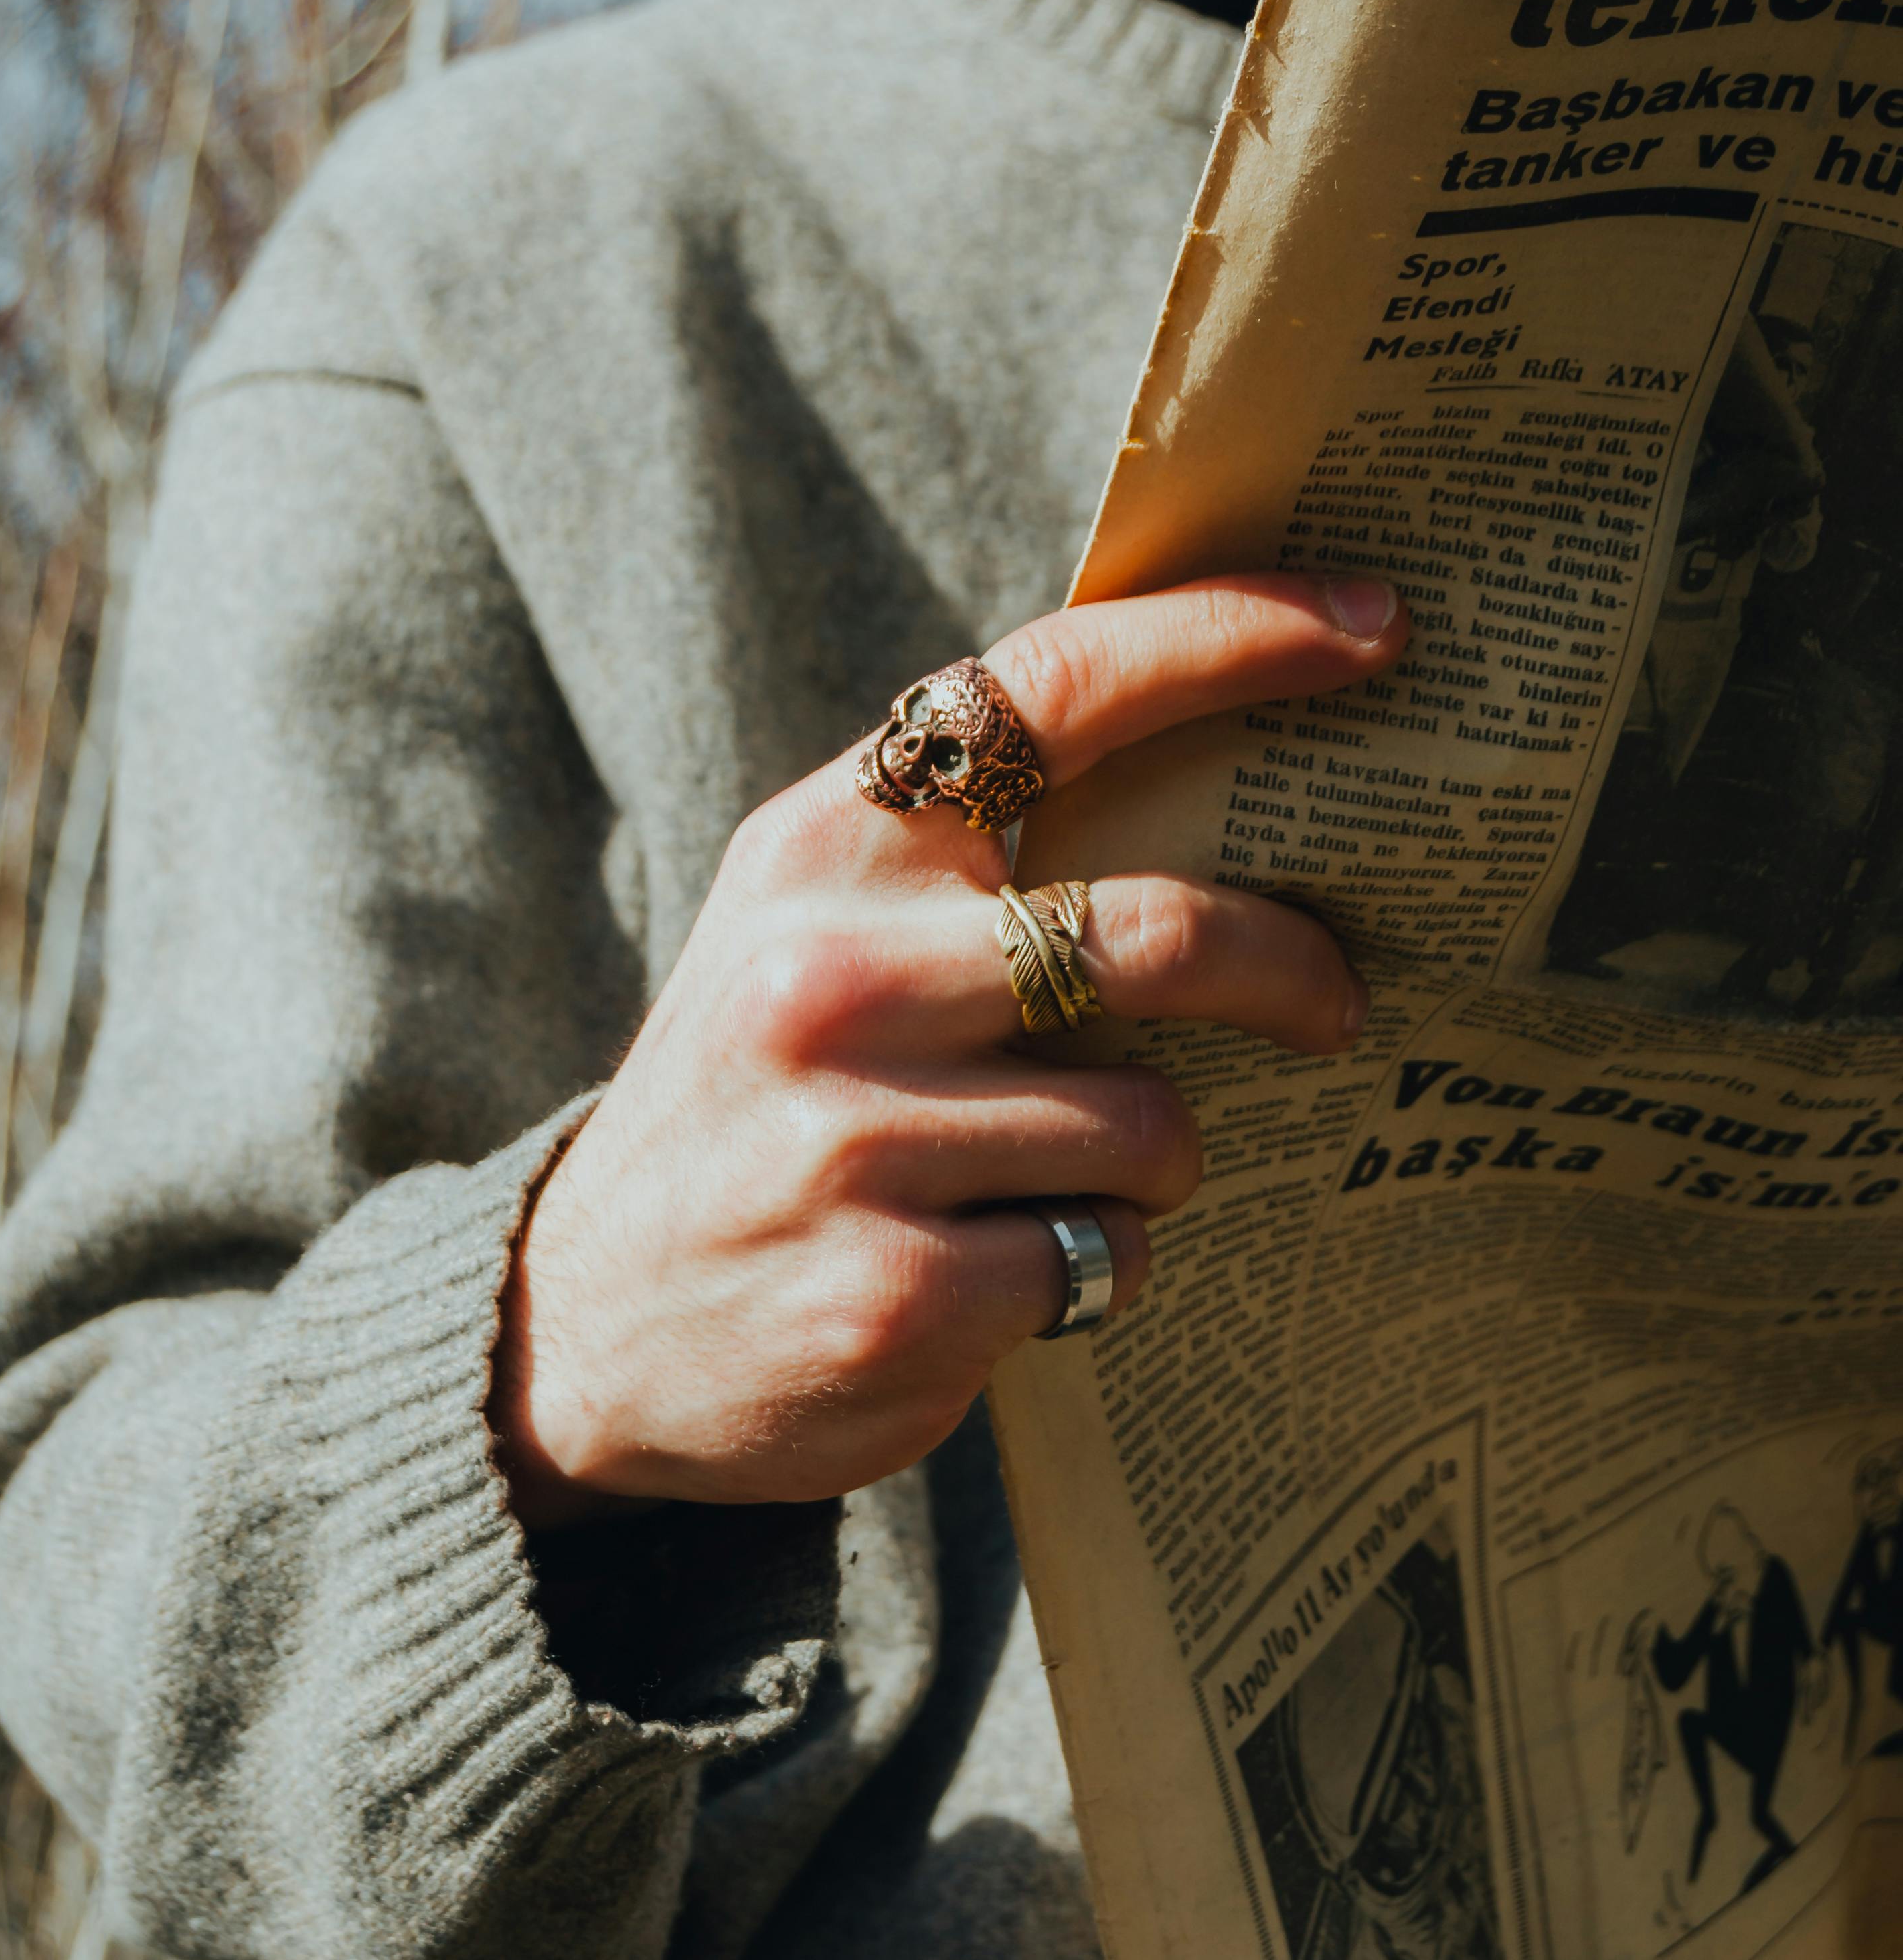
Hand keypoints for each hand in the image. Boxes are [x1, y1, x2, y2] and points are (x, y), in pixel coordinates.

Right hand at [490, 574, 1404, 1518]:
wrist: (583, 1334)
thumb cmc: (756, 1109)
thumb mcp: (811, 938)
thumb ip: (966, 864)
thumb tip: (1228, 795)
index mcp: (820, 851)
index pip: (1052, 688)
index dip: (1232, 637)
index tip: (1377, 624)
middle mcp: (829, 975)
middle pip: (1157, 933)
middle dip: (1288, 966)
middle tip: (1335, 1000)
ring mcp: (858, 1141)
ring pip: (1151, 1127)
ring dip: (1150, 1166)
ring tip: (1058, 1186)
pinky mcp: (898, 1293)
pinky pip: (1107, 1259)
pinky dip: (1093, 1271)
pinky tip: (996, 1278)